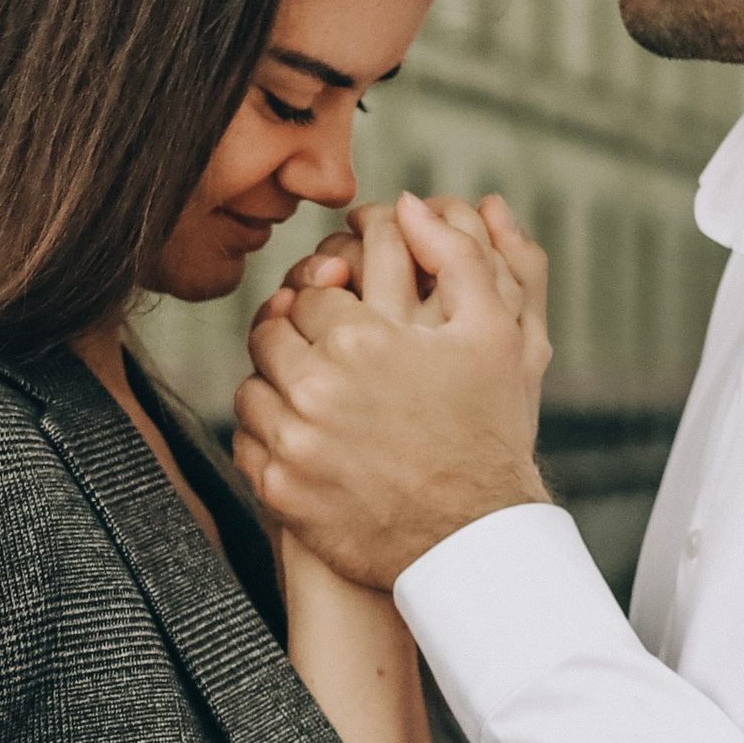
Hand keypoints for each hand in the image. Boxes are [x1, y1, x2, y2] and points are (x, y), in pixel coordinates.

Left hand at [235, 194, 552, 588]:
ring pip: (253, 388)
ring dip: (278, 386)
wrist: (475, 539)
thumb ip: (457, 255)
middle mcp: (318, 389)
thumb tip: (410, 203)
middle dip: (296, 338)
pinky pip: (248, 444)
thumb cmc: (490, 432)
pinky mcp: (281, 492)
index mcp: (361, 340)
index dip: (329, 302)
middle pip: (270, 336)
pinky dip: (268, 437)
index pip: (309, 293)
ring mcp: (294, 444)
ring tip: (316, 397)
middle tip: (325, 356)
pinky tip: (304, 438)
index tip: (346, 322)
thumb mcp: (494, 333)